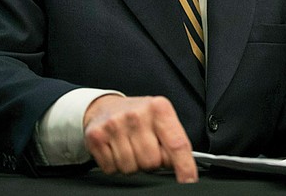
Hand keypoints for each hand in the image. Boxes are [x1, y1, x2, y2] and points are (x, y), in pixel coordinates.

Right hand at [83, 95, 197, 182]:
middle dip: (151, 162)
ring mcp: (115, 125)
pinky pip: (112, 169)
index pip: (177, 144)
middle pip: (152, 162)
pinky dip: (115, 165)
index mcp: (159, 108)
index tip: (189, 180)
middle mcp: (137, 115)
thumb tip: (179, 165)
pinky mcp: (97, 136)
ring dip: (133, 164)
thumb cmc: (138, 116)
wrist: (104, 106)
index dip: (184, 166)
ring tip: (130, 146)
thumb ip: (172, 140)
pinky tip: (116, 148)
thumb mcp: (160, 118)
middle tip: (145, 147)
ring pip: (131, 168)